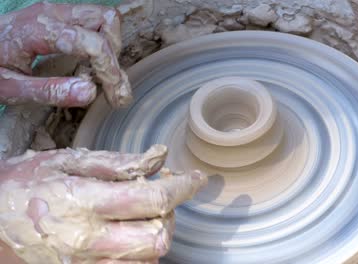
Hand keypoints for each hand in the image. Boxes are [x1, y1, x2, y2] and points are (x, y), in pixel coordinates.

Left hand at [0, 2, 130, 106]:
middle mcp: (52, 13)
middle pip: (106, 21)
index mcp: (39, 29)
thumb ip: (49, 91)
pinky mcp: (61, 17)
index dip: (109, 70)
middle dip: (114, 57)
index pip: (92, 42)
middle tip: (111, 89)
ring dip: (112, 48)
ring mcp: (57, 12)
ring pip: (105, 19)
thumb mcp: (11, 89)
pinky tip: (91, 68)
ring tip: (102, 78)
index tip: (114, 96)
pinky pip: (94, 23)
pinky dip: (103, 44)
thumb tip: (90, 93)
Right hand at [0, 145, 206, 262]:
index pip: (152, 200)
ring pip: (146, 260)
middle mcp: (88, 240)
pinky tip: (128, 234)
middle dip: (170, 216)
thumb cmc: (21, 185)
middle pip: (157, 239)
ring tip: (143, 214)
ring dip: (156, 234)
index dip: (182, 187)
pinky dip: (139, 253)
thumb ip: (115, 162)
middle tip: (163, 197)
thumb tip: (158, 158)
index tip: (195, 178)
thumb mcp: (64, 162)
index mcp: (85, 203)